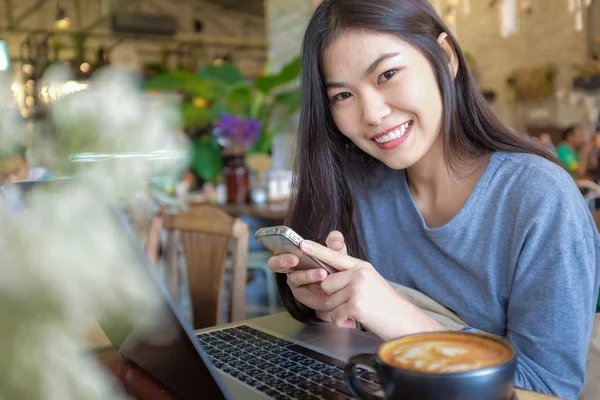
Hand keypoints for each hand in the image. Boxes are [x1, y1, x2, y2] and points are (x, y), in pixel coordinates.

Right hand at [267, 231, 346, 317]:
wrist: (341, 291)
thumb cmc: (334, 269)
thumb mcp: (337, 254)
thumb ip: (336, 244)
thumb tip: (334, 236)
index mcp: (295, 253)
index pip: (280, 247)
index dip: (280, 243)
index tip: (292, 242)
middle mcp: (291, 267)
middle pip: (275, 264)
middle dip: (282, 260)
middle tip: (294, 259)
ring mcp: (295, 281)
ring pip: (293, 278)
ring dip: (307, 274)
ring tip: (322, 273)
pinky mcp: (301, 294)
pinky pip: (303, 290)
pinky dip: (314, 284)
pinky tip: (324, 281)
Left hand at [301, 238, 444, 339]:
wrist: (405, 322)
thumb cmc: (386, 306)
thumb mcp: (370, 283)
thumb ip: (351, 278)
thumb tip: (327, 282)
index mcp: (361, 267)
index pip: (335, 256)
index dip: (317, 250)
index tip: (302, 243)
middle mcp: (359, 274)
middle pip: (326, 285)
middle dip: (333, 300)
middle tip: (352, 306)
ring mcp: (357, 288)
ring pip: (329, 302)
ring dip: (339, 312)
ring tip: (358, 313)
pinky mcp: (356, 304)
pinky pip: (334, 315)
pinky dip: (342, 322)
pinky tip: (356, 321)